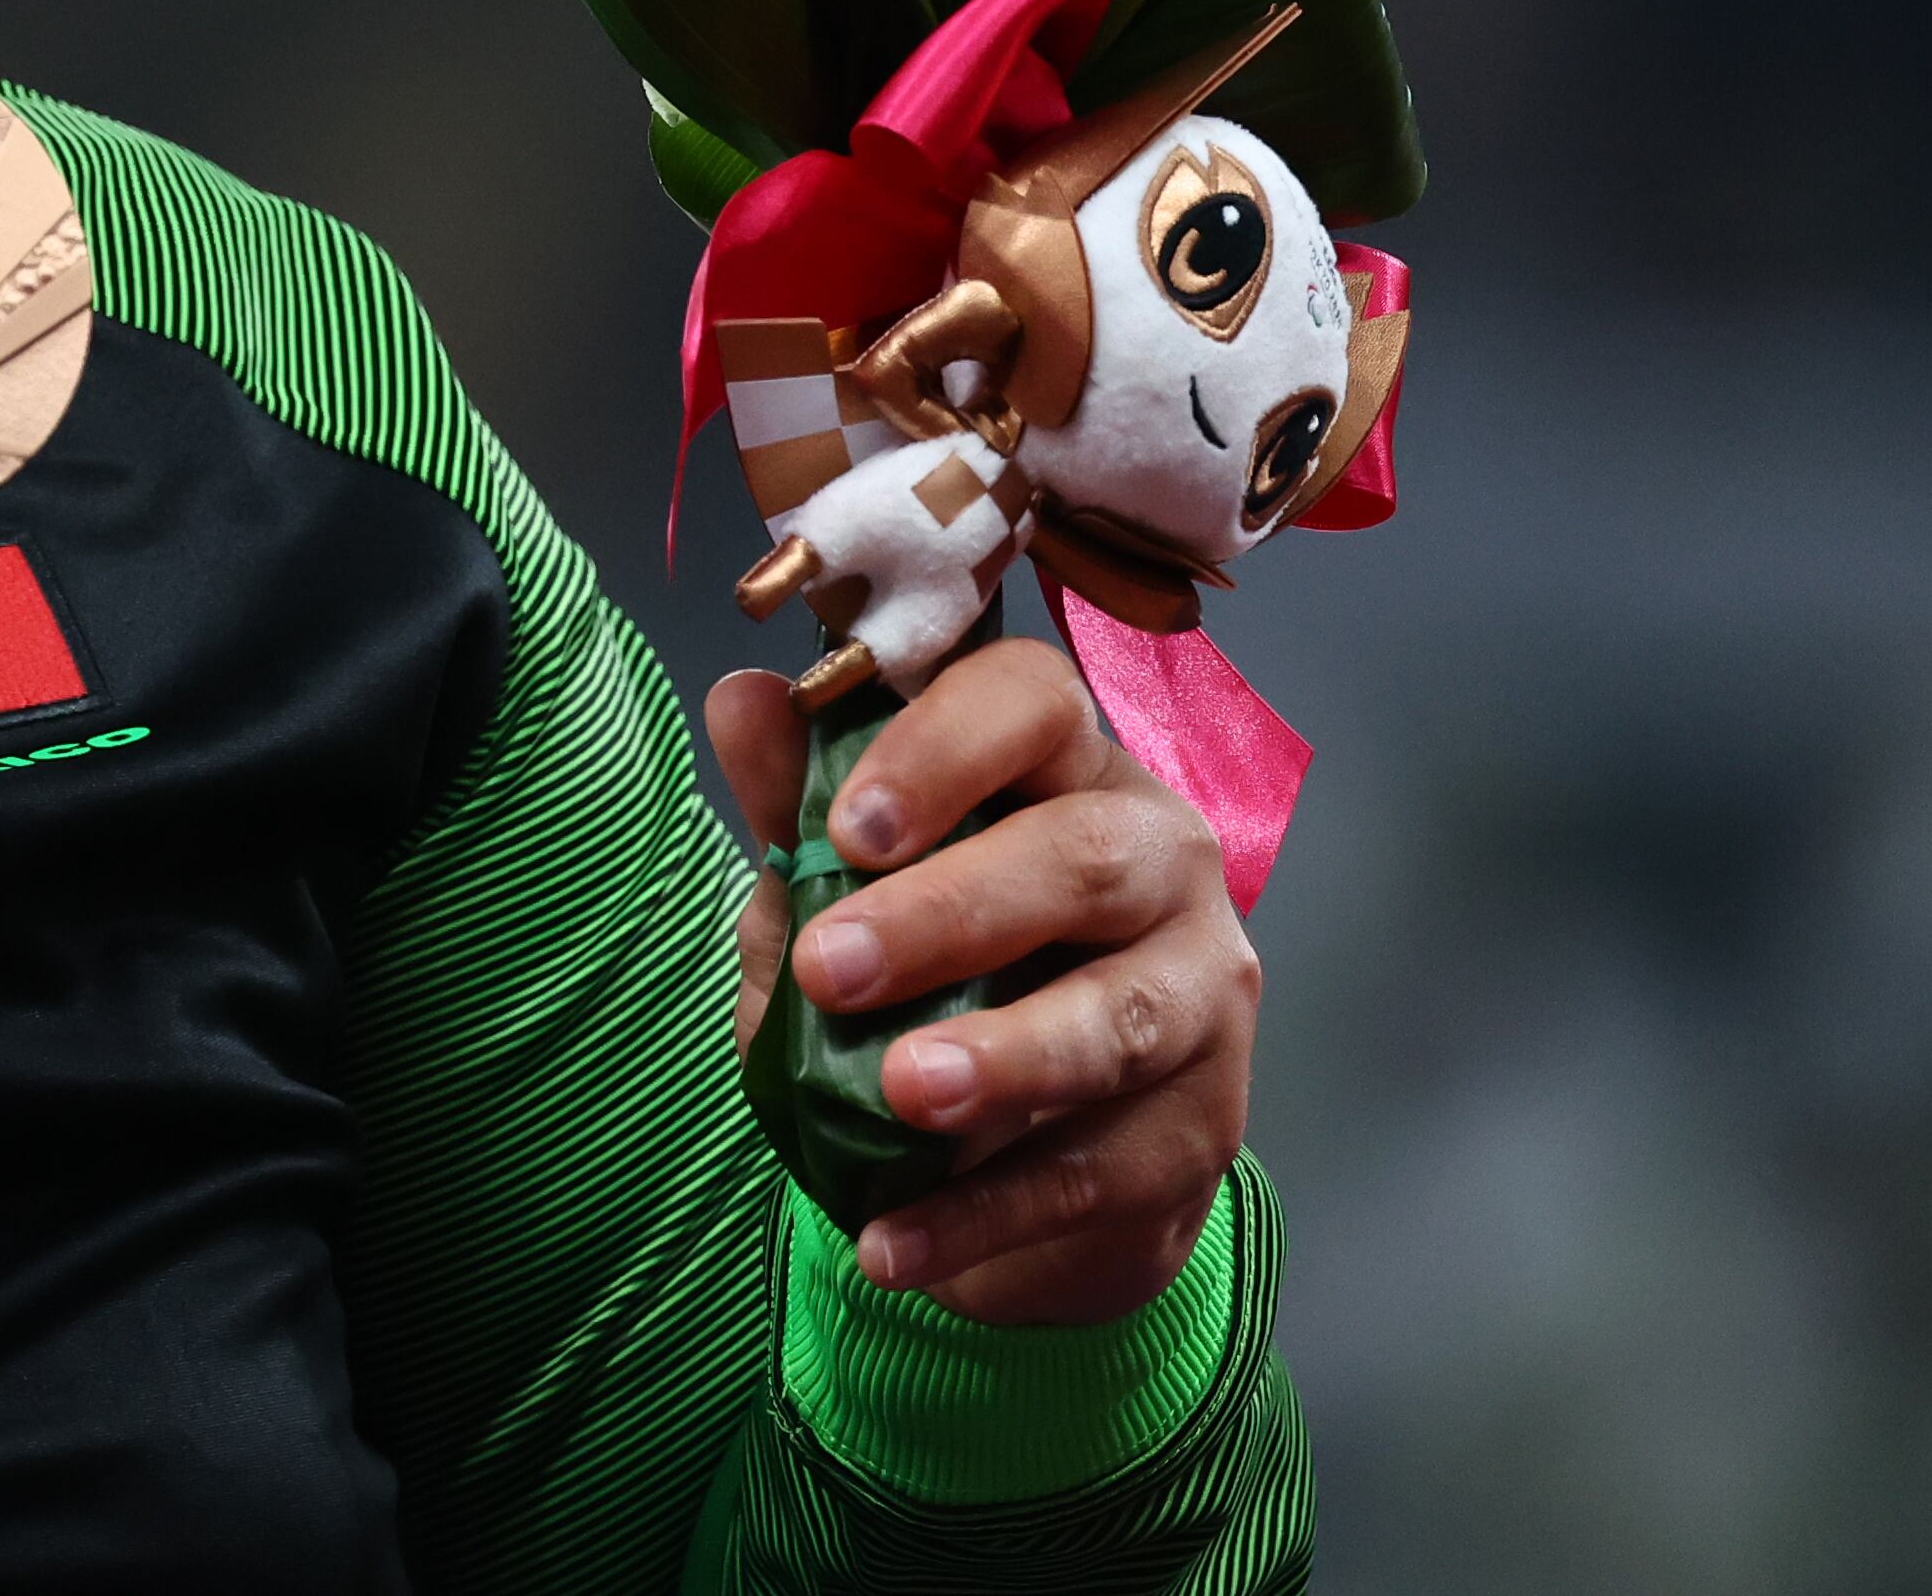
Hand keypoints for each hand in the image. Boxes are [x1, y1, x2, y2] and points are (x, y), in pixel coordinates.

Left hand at [707, 637, 1258, 1323]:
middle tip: (833, 969)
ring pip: (1118, 1017)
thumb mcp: (845, 889)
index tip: (845, 827)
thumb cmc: (934, 973)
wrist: (1034, 1159)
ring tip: (898, 1093)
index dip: (943, 750)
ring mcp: (1203, 993)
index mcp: (1066, 769)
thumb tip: (741, 701)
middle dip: (949, 912)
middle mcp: (1159, 860)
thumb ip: (799, 804)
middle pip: (1081, 859)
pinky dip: (984, 1212)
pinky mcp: (1204, 1128)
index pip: (1033, 703)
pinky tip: (891, 1242)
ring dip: (1002, 1057)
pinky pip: (1096, 1170)